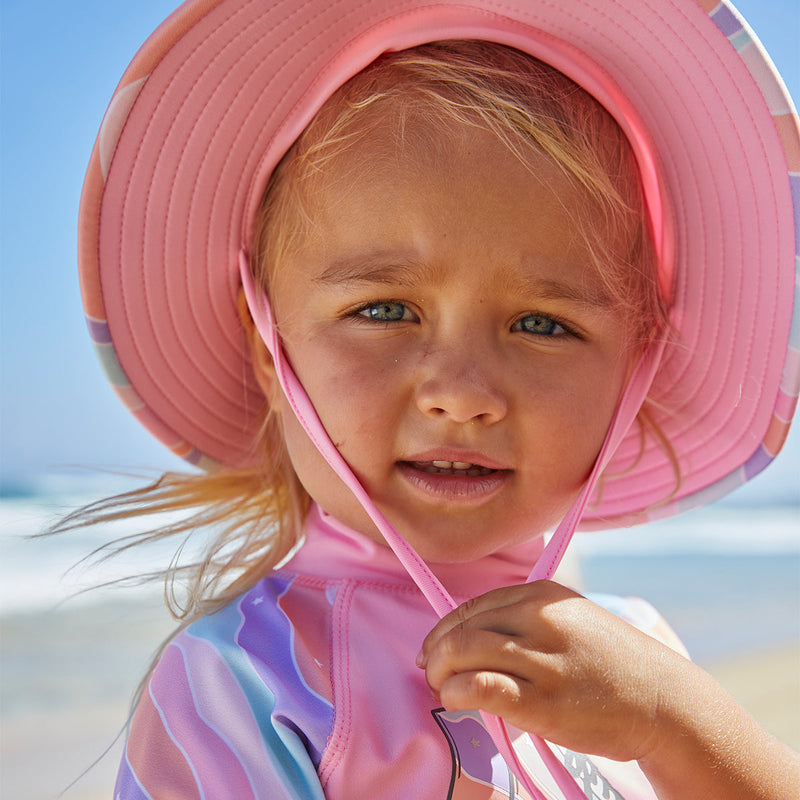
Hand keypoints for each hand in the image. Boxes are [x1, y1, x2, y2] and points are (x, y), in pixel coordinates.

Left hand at [417, 580, 681, 763]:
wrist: (662, 700)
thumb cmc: (611, 663)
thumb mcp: (571, 620)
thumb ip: (527, 620)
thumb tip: (470, 637)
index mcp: (544, 595)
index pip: (474, 606)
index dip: (444, 628)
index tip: (434, 647)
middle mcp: (539, 619)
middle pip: (462, 628)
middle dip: (436, 651)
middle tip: (432, 672)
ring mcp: (541, 659)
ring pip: (463, 654)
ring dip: (441, 673)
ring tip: (442, 689)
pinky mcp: (542, 700)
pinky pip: (480, 688)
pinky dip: (456, 692)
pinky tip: (455, 700)